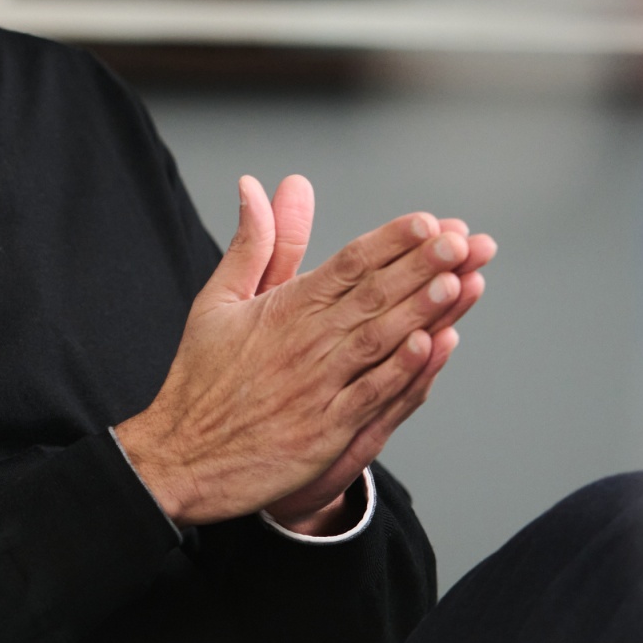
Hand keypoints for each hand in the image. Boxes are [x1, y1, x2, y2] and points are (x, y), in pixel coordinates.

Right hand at [115, 176, 491, 527]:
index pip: (345, 264)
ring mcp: (316, 387)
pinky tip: (431, 346)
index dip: (389, 241)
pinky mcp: (324, 430)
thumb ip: (252, 244)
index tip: (426, 221)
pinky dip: (401, 370)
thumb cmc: (201, 377)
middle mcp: (303, 342)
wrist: (180, 455)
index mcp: (281, 308)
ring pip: (379, 339)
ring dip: (421, 308)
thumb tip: (257, 187)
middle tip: (462, 241)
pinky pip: (370, 394)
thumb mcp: (218, 300)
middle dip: (420, 265)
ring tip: (458, 280)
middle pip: (371, 295)